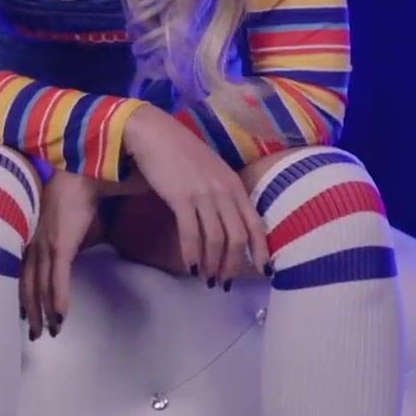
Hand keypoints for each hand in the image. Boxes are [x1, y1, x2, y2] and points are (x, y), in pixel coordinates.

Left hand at [22, 168, 103, 339]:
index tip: (22, 314)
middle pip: (26, 285)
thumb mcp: (55, 215)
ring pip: (39, 287)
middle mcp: (31, 242)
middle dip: (30, 312)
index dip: (20, 295)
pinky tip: (60, 318)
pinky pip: (58, 279)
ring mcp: (45, 245)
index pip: (19, 272)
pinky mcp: (61, 245)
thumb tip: (63, 246)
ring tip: (48, 332)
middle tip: (33, 334)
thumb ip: (54, 233)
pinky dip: (58, 300)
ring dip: (44, 313)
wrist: (78, 171)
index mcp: (27, 235)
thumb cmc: (70, 188)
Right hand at [122, 105, 269, 284]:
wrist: (154, 133)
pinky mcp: (181, 198)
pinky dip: (192, 254)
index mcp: (235, 185)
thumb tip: (226, 223)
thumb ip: (222, 193)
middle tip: (224, 282)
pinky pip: (191, 234)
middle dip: (233, 265)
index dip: (261, 250)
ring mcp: (204, 194)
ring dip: (212, 264)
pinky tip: (190, 267)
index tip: (262, 271)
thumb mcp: (211, 171)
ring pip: (216, 240)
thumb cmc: (180, 152)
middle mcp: (225, 191)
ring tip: (207, 279)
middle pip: (238, 238)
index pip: (256, 224)